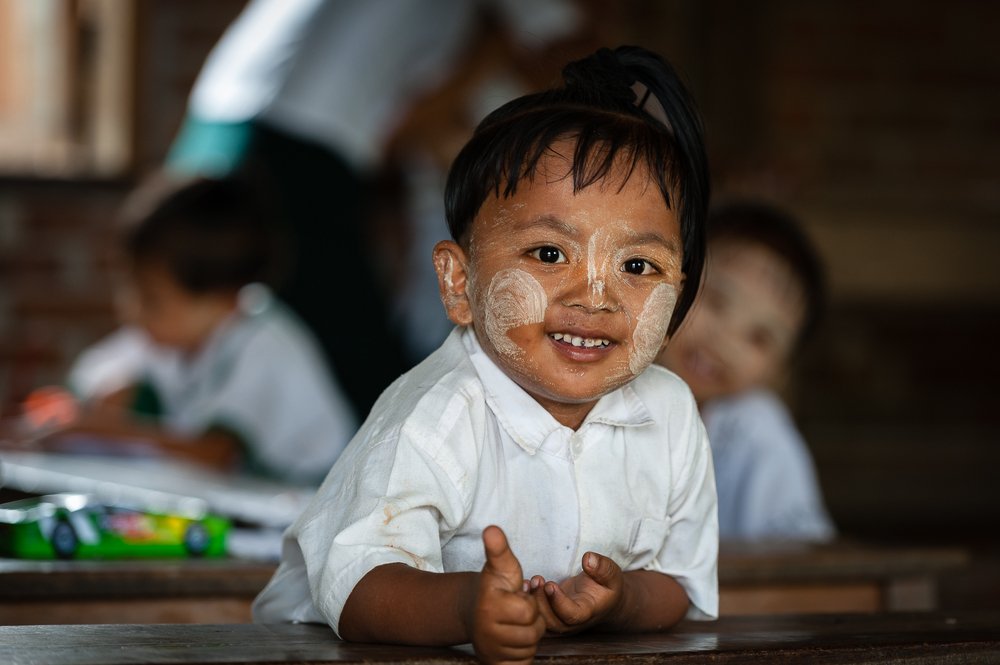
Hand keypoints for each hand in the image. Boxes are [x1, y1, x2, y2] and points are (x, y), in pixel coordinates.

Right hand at [472, 526, 544, 664]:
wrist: (473, 613)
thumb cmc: (494, 587)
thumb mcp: (499, 567)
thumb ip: (499, 549)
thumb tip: (492, 528)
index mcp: (489, 605)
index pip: (529, 611)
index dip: (529, 602)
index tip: (518, 596)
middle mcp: (486, 632)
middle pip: (533, 632)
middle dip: (532, 620)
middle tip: (518, 611)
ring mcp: (490, 651)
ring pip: (530, 648)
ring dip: (529, 636)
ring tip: (516, 624)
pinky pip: (522, 664)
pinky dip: (522, 654)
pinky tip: (514, 641)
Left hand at [528, 551, 623, 634]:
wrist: (605, 600)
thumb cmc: (607, 586)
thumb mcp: (612, 574)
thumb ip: (602, 567)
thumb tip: (588, 559)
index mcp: (588, 612)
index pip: (572, 615)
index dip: (559, 602)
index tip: (550, 585)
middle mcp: (572, 622)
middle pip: (553, 622)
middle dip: (541, 602)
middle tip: (537, 580)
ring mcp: (560, 620)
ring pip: (542, 621)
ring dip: (533, 602)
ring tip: (529, 582)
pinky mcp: (550, 614)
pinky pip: (536, 616)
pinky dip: (528, 602)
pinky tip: (524, 585)